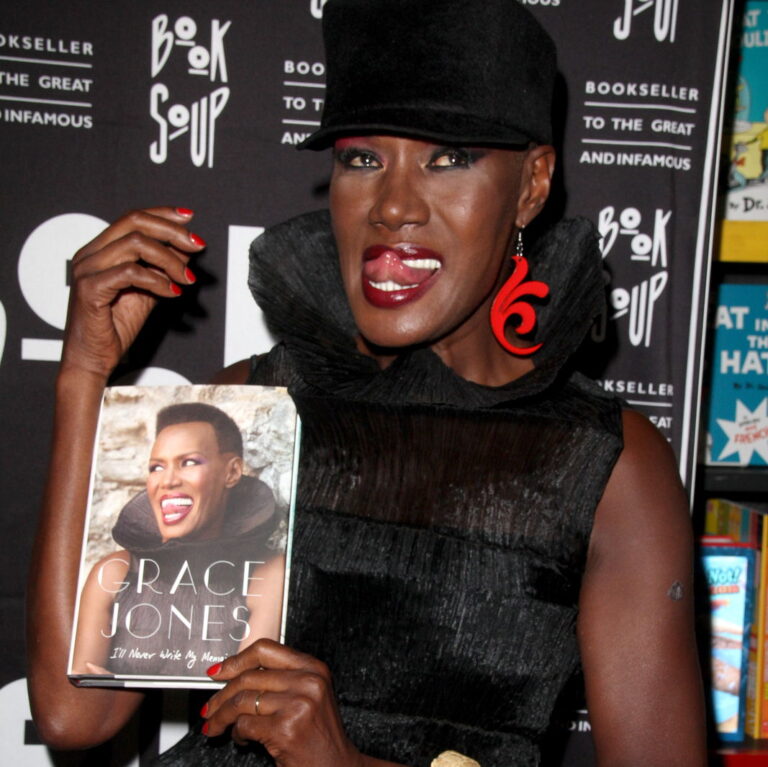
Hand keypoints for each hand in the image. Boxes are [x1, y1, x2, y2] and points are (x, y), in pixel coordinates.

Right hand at [62, 206, 203, 378]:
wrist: (94, 360)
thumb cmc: (116, 328)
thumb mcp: (148, 291)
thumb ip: (163, 268)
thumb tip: (188, 246)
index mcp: (100, 250)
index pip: (133, 217)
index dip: (163, 214)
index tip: (190, 218)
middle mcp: (90, 254)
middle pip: (134, 222)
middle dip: (172, 232)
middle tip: (198, 246)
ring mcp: (87, 269)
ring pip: (136, 244)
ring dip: (170, 260)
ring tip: (187, 279)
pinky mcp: (90, 289)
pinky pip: (130, 272)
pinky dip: (157, 280)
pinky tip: (172, 293)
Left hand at [202, 639, 364, 766]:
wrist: (337, 766)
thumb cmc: (319, 734)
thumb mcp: (308, 695)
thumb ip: (281, 679)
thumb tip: (234, 674)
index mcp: (313, 667)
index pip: (265, 649)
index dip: (236, 660)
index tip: (218, 672)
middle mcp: (307, 681)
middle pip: (248, 677)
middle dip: (221, 697)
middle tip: (209, 709)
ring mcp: (297, 704)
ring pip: (242, 701)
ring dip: (222, 717)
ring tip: (217, 727)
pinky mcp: (285, 729)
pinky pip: (245, 725)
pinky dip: (236, 734)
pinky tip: (242, 739)